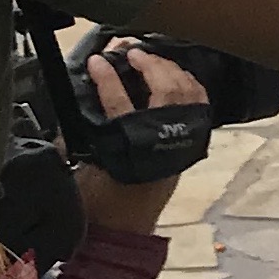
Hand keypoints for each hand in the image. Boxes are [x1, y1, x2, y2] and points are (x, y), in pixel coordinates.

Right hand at [73, 44, 209, 237]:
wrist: (123, 228)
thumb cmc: (97, 199)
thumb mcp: (81, 161)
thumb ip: (79, 129)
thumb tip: (81, 93)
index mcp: (128, 147)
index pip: (118, 102)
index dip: (107, 78)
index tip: (97, 61)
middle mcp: (162, 141)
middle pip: (164, 90)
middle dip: (147, 64)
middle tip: (128, 51)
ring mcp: (182, 141)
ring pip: (187, 93)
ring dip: (169, 69)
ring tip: (149, 58)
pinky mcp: (192, 143)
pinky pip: (199, 103)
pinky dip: (189, 84)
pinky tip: (175, 74)